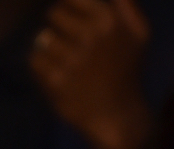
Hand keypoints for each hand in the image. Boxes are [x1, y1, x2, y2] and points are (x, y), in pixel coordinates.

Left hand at [32, 0, 151, 148]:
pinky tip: (56, 74)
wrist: (115, 113)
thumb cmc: (126, 70)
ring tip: (65, 61)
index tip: (69, 16)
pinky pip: (35, 59)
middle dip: (58, 26)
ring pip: (43, 37)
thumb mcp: (138, 33)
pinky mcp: (55, 78)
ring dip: (50, 48)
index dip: (68, 6)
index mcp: (110, 21)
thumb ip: (126, 6)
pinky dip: (41, 66)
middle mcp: (91, 35)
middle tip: (68, 42)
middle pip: (54, 14)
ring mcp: (72, 57)